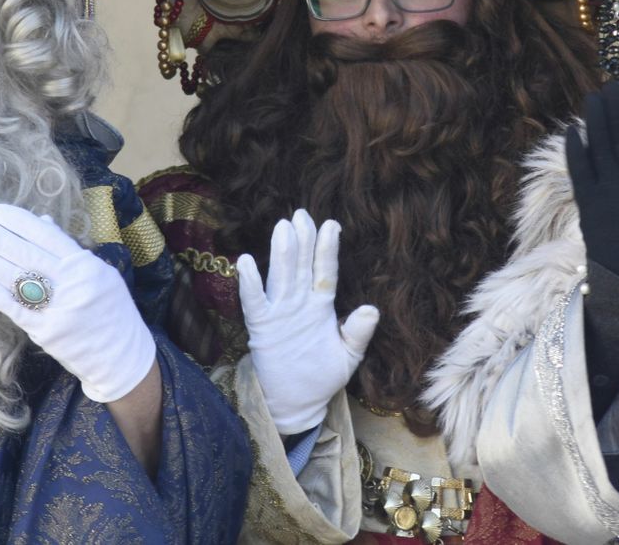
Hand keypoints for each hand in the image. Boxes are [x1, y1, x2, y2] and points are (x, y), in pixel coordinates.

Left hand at [0, 203, 156, 403]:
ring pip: (15, 279)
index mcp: (87, 266)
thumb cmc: (111, 310)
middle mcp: (72, 284)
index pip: (48, 237)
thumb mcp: (99, 273)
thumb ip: (69, 249)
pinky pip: (12, 307)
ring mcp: (57, 309)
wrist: (121, 356)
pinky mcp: (44, 332)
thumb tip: (41, 222)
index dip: (20, 222)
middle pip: (27, 255)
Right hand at [236, 210, 379, 433]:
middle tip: (302, 214)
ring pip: (280, 276)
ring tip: (284, 227)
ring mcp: (279, 313)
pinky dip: (250, 283)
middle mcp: (299, 304)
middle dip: (302, 240)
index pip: (325, 272)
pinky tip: (247, 262)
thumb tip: (372, 309)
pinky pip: (254, 302)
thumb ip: (358, 333)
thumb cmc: (322, 376)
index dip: (327, 249)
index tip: (332, 224)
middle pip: (301, 266)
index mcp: (321, 306)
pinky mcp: (261, 328)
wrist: (297, 403)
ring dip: (282, 253)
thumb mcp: (348, 356)